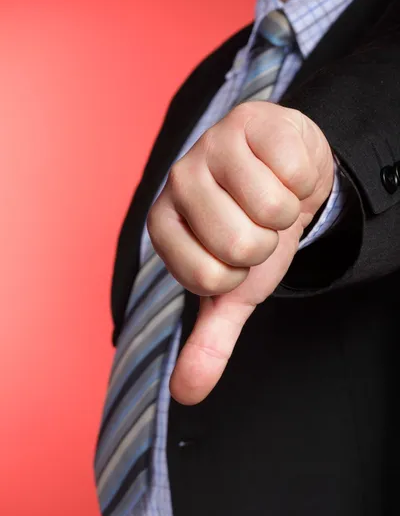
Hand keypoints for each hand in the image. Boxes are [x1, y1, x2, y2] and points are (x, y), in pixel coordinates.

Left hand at [147, 102, 333, 404]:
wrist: (285, 177)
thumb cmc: (253, 233)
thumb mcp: (234, 290)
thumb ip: (210, 339)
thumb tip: (185, 394)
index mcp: (163, 227)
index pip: (207, 277)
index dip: (239, 274)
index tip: (237, 254)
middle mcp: (177, 181)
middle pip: (240, 244)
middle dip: (265, 243)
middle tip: (257, 224)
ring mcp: (211, 145)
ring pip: (270, 209)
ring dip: (285, 213)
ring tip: (270, 197)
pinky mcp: (252, 121)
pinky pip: (293, 174)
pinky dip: (303, 182)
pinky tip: (284, 171)